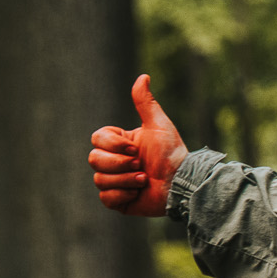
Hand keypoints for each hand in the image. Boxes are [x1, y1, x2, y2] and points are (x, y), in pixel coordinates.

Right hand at [88, 74, 186, 216]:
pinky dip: (123, 195)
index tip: (135, 148)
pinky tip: (139, 192)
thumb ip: (146, 103)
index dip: (113, 145)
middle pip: (94, 160)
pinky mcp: (119, 201)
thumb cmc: (172, 153)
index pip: (97, 139)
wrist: (183, 183)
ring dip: (126, 180)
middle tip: (141, 165)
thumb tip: (143, 76)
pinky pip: (106, 198)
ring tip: (144, 180)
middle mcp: (114, 162)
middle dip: (120, 164)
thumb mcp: (158, 125)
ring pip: (100, 180)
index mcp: (119, 144)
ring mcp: (115, 182)